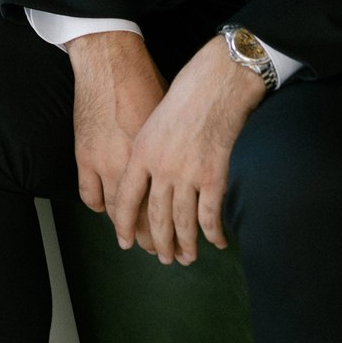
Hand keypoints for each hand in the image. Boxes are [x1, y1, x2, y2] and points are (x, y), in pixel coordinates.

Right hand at [67, 32, 166, 252]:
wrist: (110, 62)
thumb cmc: (146, 82)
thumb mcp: (168, 120)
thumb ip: (173, 151)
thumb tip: (187, 171)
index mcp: (158, 159)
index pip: (167, 208)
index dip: (175, 231)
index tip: (182, 245)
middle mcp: (132, 167)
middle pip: (144, 217)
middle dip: (153, 239)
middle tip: (162, 253)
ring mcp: (104, 163)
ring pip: (116, 212)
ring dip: (125, 229)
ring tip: (134, 242)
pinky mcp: (84, 156)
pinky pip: (90, 195)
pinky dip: (99, 205)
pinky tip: (107, 209)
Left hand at [113, 36, 265, 267]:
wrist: (214, 84)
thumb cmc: (184, 96)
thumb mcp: (152, 122)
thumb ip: (147, 153)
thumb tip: (144, 181)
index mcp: (142, 153)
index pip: (126, 198)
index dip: (124, 224)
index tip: (124, 242)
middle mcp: (161, 168)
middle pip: (156, 217)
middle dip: (159, 243)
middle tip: (163, 258)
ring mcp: (188, 174)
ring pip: (183, 222)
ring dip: (185, 245)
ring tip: (187, 257)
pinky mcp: (214, 176)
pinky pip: (210, 215)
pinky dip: (213, 233)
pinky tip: (217, 241)